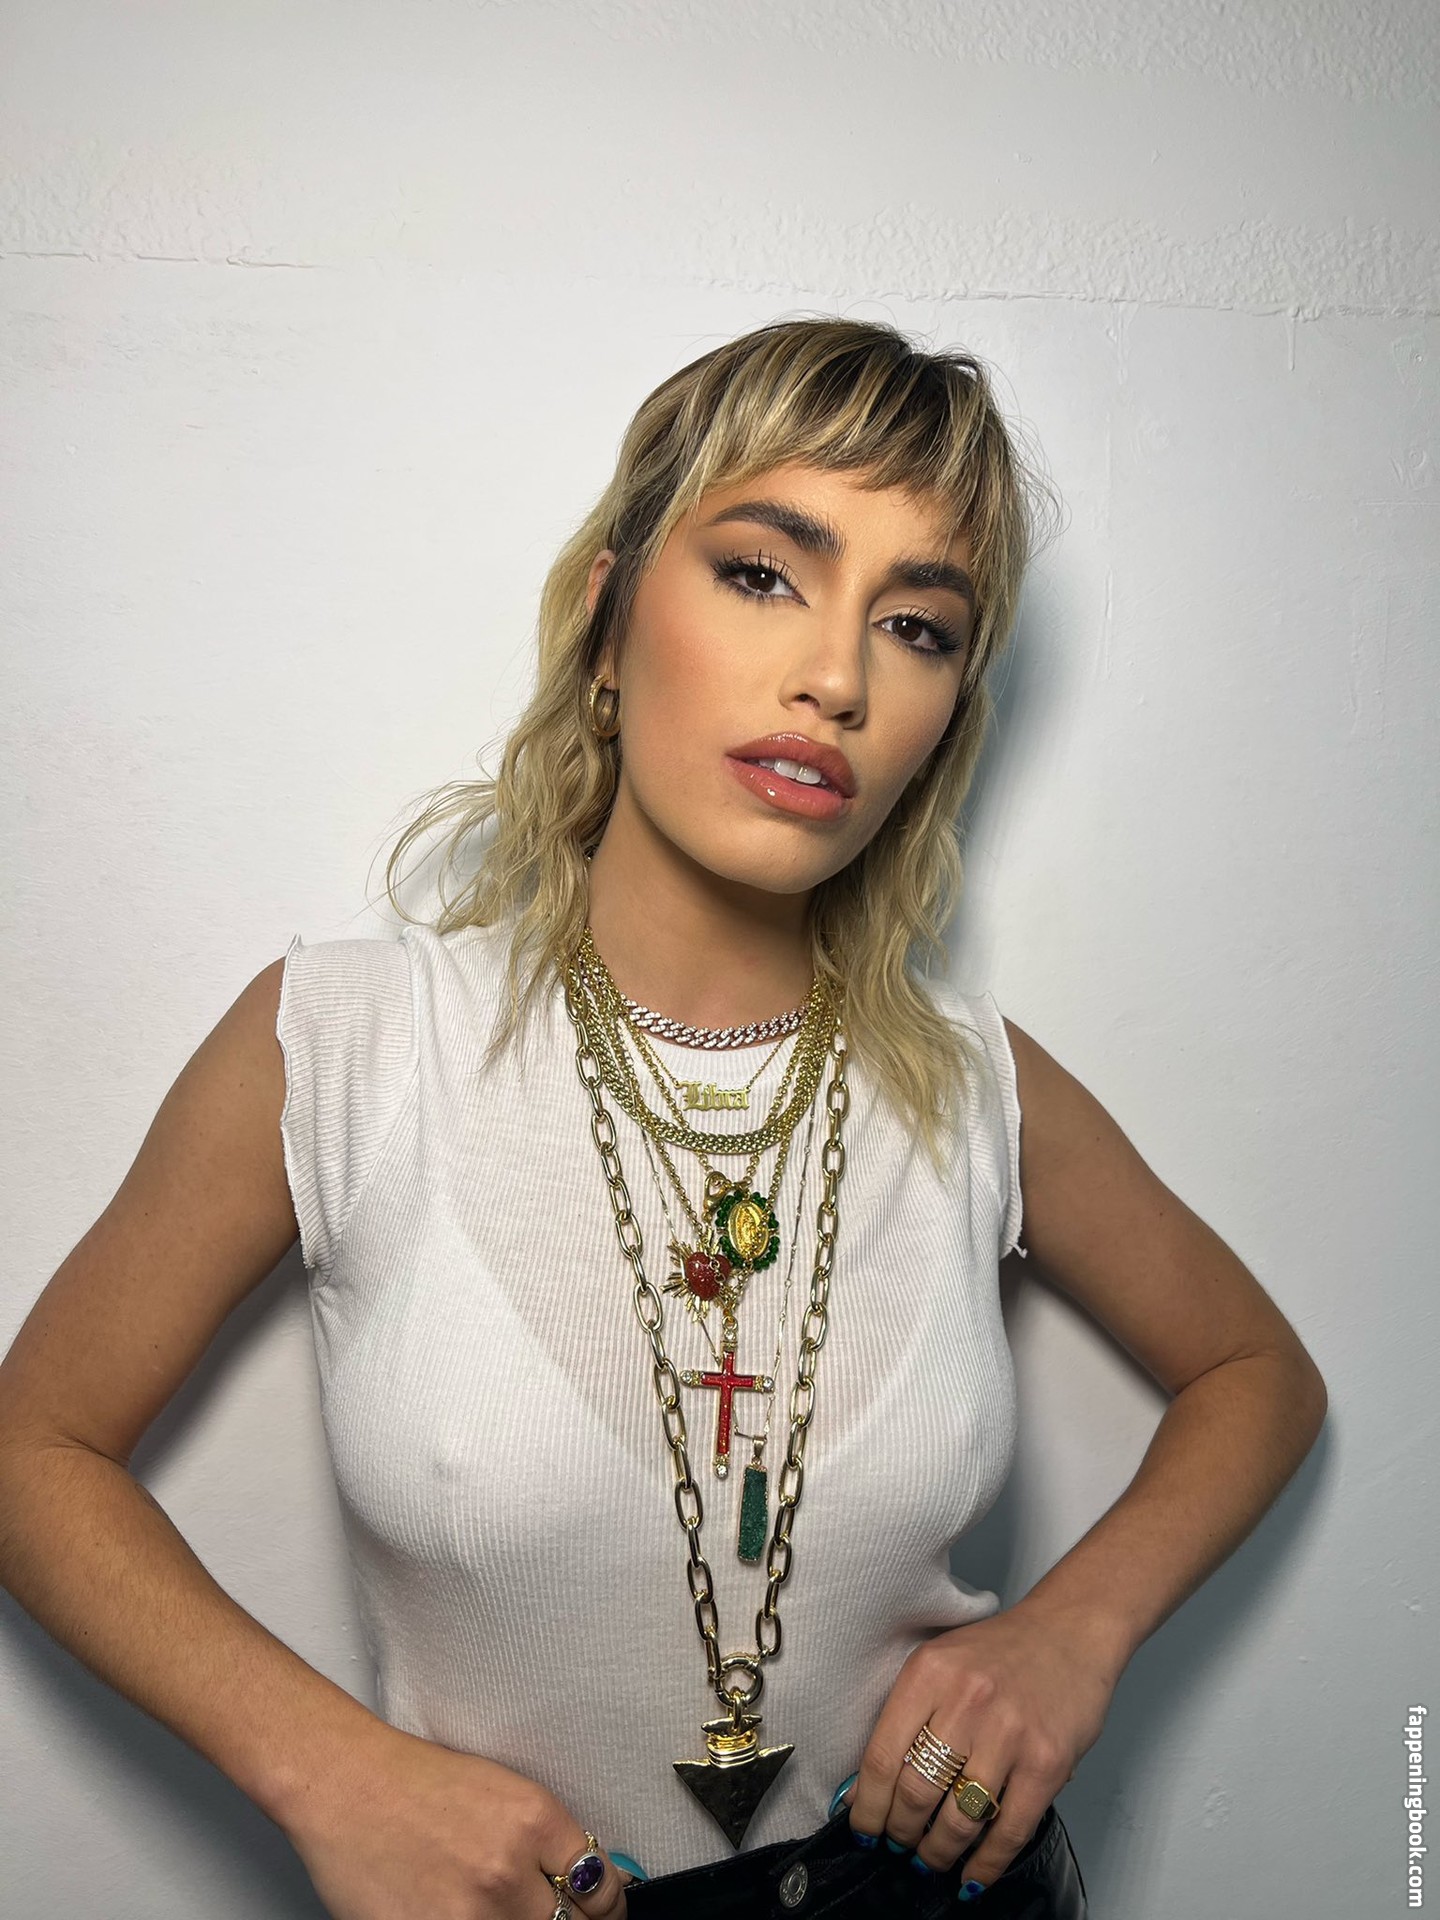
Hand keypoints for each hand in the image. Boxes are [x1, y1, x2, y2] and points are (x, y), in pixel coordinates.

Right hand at [282, 1721, 632, 1918]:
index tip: (603, 1915)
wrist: (347, 1786)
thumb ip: (546, 1841)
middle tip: (546, 1911)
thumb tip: (589, 1883)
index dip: (608, 1910)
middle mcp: (509, 1870)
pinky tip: (461, 1911)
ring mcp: (470, 1912)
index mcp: (535, 1820)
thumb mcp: (503, 1792)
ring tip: (491, 1905)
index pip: (604, 1889)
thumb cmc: (419, 1783)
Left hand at [844, 1602, 1119, 1888]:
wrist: (1069, 1629)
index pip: (881, 1757)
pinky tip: (973, 1875)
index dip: (867, 1807)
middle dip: (901, 1832)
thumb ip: (903, 1718)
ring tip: (931, 1857)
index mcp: (928, 1672)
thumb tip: (862, 1790)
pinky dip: (987, 1864)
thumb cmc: (999, 1651)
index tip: (864, 1830)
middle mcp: (965, 1701)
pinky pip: (1009, 1830)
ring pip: (959, 1819)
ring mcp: (1009, 1733)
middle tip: (899, 1844)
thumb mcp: (939, 1664)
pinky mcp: (1047, 1762)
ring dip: (939, 1851)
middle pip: (916, 1793)